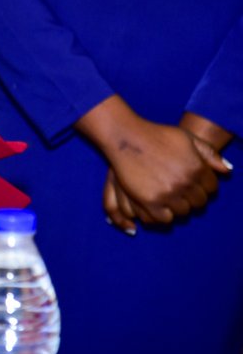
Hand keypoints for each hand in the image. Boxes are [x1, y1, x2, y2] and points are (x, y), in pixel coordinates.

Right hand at [79, 96, 225, 226]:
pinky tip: (157, 203)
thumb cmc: (156, 135)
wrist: (126, 137)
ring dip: (177, 205)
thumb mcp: (187, 138)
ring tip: (167, 196)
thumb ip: (209, 153)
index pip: (211, 188)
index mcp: (197, 167)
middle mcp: (185, 182)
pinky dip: (163, 214)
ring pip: (183, 211)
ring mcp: (167, 193)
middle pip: (198, 202)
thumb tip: (227, 170)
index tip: (191, 182)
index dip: (202, 186)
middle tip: (178, 190)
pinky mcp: (150, 200)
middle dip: (191, 197)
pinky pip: (164, 218)